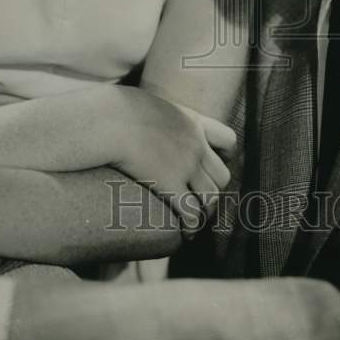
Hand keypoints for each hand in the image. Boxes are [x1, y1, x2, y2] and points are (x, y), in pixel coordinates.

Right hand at [111, 88, 235, 231]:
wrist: (112, 120)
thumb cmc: (119, 109)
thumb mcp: (151, 105)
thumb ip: (160, 116)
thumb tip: (147, 121)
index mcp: (193, 122)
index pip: (228, 140)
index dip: (225, 156)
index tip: (214, 165)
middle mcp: (196, 144)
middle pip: (222, 175)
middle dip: (215, 190)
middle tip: (202, 199)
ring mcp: (186, 164)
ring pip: (211, 197)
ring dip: (205, 211)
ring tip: (195, 220)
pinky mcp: (170, 184)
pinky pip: (191, 212)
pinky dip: (192, 226)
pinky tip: (187, 233)